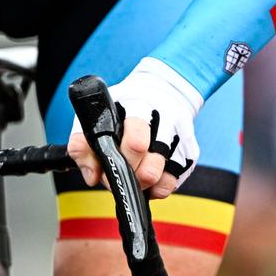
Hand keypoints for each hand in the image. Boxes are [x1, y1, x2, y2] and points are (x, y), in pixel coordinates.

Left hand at [66, 59, 203, 200]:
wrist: (164, 88)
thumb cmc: (125, 106)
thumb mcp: (99, 113)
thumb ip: (84, 144)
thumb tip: (92, 176)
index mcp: (140, 106)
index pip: (137, 140)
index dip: (121, 161)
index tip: (110, 166)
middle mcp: (166, 121)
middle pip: (151, 168)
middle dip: (131, 178)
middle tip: (120, 174)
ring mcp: (182, 138)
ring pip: (165, 179)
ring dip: (145, 185)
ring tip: (134, 175)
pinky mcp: (190, 153)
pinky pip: (174, 183)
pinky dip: (158, 186)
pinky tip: (148, 175)